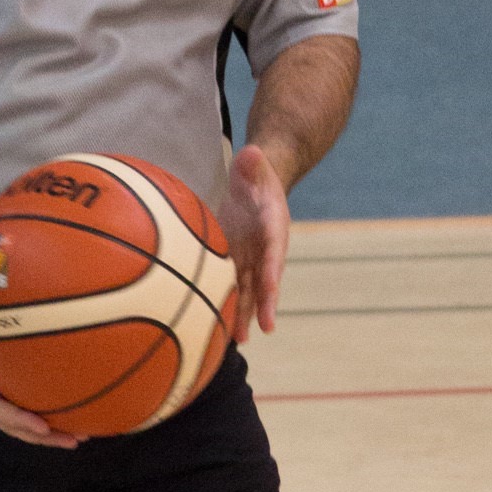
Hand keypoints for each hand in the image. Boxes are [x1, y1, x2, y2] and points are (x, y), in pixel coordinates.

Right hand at [0, 292, 79, 448]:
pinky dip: (39, 405)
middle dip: (41, 435)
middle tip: (74, 440)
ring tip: (78, 433)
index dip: (18, 419)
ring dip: (45, 428)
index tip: (43, 426)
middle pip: (9, 423)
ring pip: (15, 417)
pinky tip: (64, 404)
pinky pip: (16, 398)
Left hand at [224, 141, 290, 343]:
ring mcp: (252, 256)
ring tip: (237, 341)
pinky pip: (233, 285)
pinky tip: (216, 327)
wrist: (258, 182)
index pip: (275, 250)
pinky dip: (227, 304)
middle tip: (261, 330)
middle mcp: (267, 247)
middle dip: (264, 305)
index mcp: (274, 225)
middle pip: (266, 279)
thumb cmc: (255, 171)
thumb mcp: (254, 162)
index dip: (274, 270)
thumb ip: (253, 161)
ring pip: (250, 289)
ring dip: (245, 313)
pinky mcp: (237, 259)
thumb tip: (252, 151)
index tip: (272, 289)